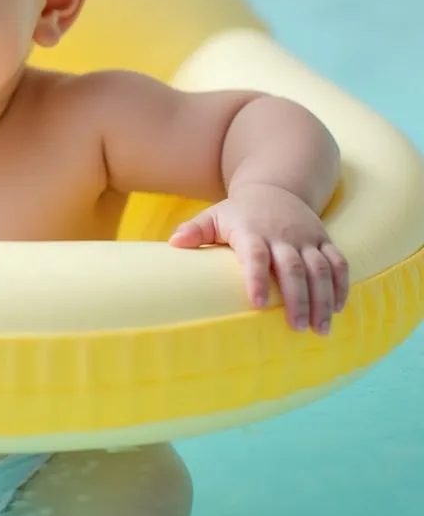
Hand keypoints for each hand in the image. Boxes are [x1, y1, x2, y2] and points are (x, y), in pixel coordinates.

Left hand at [168, 184, 347, 334]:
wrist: (275, 187)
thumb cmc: (239, 212)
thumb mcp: (214, 216)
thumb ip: (195, 230)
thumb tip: (174, 243)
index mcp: (252, 231)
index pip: (256, 256)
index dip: (257, 279)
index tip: (258, 304)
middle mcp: (282, 235)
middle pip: (293, 268)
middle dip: (298, 299)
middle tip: (296, 327)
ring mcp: (306, 237)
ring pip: (320, 269)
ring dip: (323, 299)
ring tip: (321, 328)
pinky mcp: (324, 239)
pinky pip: (339, 262)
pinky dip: (341, 285)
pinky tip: (338, 308)